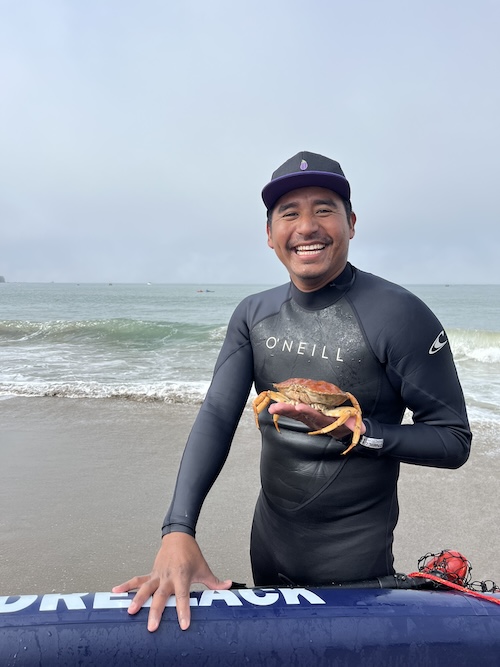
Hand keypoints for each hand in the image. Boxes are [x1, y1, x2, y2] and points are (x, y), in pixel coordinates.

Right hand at [112, 532, 231, 631]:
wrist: (178, 535)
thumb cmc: (191, 553)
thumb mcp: (203, 567)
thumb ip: (214, 581)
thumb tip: (228, 586)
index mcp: (182, 576)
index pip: (183, 596)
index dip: (183, 610)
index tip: (183, 624)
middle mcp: (168, 576)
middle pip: (161, 596)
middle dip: (156, 612)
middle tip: (152, 626)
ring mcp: (157, 575)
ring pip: (145, 588)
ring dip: (137, 600)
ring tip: (130, 612)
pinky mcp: (150, 573)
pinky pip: (137, 580)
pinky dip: (126, 585)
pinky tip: (115, 592)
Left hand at [268, 402, 364, 438]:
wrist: (340, 432)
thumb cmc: (345, 425)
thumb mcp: (351, 426)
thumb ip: (355, 425)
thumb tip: (361, 427)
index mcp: (324, 421)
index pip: (315, 416)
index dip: (307, 412)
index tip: (299, 407)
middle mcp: (313, 420)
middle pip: (299, 415)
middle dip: (287, 411)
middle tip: (275, 408)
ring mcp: (307, 418)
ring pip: (293, 414)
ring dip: (282, 410)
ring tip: (271, 407)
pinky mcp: (304, 415)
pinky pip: (292, 412)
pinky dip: (284, 408)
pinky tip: (273, 404)